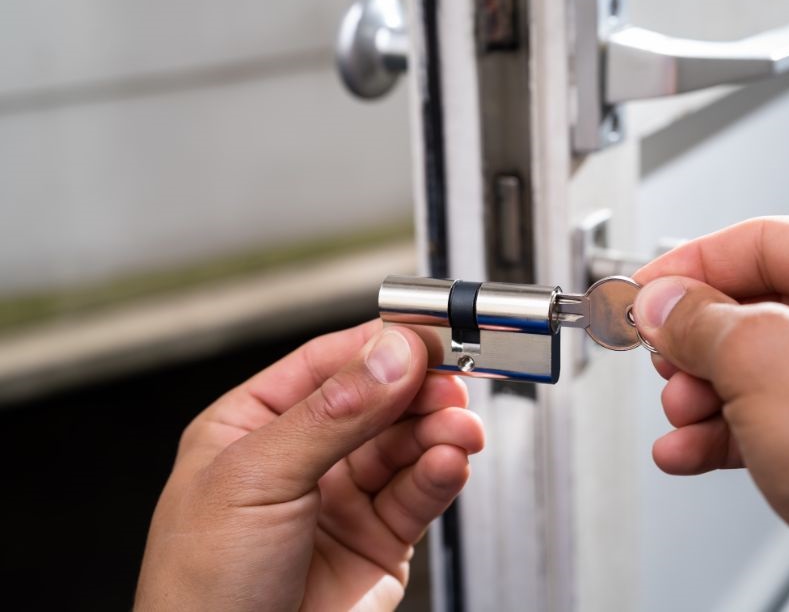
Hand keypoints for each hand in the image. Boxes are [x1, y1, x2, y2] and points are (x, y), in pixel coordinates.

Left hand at [135, 320, 484, 610]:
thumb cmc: (200, 593)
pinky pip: (419, 493)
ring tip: (457, 428)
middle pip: (377, 400)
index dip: (378, 346)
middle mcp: (301, 458)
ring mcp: (342, 500)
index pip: (327, 364)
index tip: (424, 334)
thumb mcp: (256, 481)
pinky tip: (448, 462)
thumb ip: (332, 414)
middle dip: (418, 389)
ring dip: (438, 430)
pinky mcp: (379, 542)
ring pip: (406, 445)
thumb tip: (391, 355)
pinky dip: (441, 474)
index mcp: (252, 427)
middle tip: (451, 381)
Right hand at [633, 217, 788, 611]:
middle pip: (754, 307)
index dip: (689, 266)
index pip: (761, 241)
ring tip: (681, 414)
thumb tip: (660, 303)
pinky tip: (689, 448)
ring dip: (703, 394)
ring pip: (756, 366)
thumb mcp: (759, 359)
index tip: (646, 288)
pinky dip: (724, 430)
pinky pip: (771, 413)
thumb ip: (694, 319)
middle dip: (696, 344)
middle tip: (662, 356)